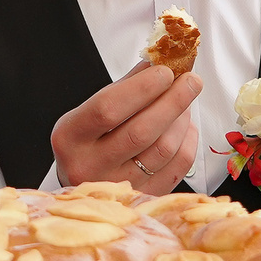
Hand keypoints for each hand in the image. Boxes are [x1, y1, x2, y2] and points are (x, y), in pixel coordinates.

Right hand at [48, 61, 201, 189]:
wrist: (83, 178)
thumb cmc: (89, 139)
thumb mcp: (92, 109)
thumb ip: (125, 86)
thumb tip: (160, 62)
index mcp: (69, 137)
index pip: (108, 110)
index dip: (141, 89)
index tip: (165, 72)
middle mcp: (88, 166)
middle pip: (141, 132)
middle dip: (173, 101)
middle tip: (191, 80)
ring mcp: (115, 186)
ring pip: (163, 149)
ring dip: (181, 119)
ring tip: (185, 101)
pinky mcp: (141, 199)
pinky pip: (177, 168)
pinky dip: (187, 141)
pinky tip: (184, 126)